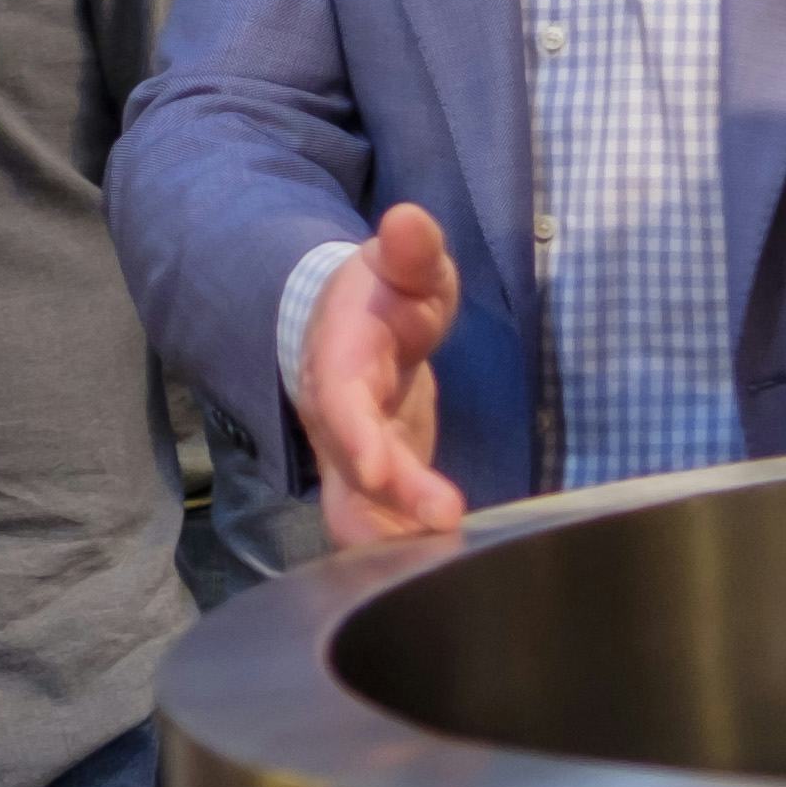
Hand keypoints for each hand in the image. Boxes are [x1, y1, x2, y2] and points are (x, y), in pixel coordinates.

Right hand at [302, 206, 470, 549]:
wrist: (349, 328)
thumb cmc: (383, 296)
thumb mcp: (404, 264)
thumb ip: (412, 251)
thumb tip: (407, 221)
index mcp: (339, 362)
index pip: (341, 403)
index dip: (357, 438)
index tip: (381, 471)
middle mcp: (336, 421)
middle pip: (351, 473)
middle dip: (392, 504)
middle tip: (444, 523)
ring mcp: (352, 458)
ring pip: (358, 512)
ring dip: (396, 540)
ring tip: (445, 560)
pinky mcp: (375, 485)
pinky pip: (380, 526)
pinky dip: (406, 547)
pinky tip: (449, 565)